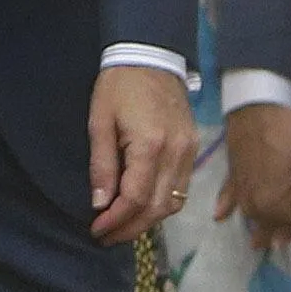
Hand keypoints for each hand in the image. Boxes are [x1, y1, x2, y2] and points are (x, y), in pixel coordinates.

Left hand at [88, 65, 197, 244]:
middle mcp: (175, 153)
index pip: (134, 199)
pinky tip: (143, 206)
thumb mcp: (100, 121)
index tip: (96, 230)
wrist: (151, 55)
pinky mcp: (193, 147)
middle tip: (107, 236)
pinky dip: (162, 204)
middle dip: (130, 228)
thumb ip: (101, 165)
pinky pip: (181, 188)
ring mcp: (189, 151)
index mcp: (150, 145)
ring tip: (122, 225)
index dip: (115, 221)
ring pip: (172, 203)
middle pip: (156, 208)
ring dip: (148, 221)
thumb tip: (99, 203)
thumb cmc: (119, 85)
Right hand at [221, 103, 290, 247]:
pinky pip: (229, 197)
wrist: (256, 102)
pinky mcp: (232, 174)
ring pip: (255, 217)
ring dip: (264, 228)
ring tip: (271, 240)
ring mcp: (239, 191)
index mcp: (270, 206)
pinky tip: (221, 215)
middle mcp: (251, 205)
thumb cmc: (287, 134)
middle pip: (276, 226)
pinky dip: (227, 207)